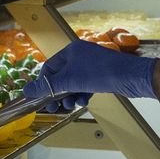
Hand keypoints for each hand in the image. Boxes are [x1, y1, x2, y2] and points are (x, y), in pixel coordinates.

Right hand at [21, 39, 158, 111]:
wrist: (132, 77)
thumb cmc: (101, 73)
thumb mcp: (70, 81)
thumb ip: (48, 87)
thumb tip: (27, 91)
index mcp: (71, 50)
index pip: (50, 67)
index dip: (44, 84)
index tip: (41, 98)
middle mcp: (81, 56)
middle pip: (61, 77)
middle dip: (57, 93)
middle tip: (53, 107)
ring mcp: (92, 66)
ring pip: (73, 83)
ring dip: (69, 96)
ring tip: (71, 105)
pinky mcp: (101, 76)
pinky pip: (85, 86)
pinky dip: (82, 94)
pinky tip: (83, 101)